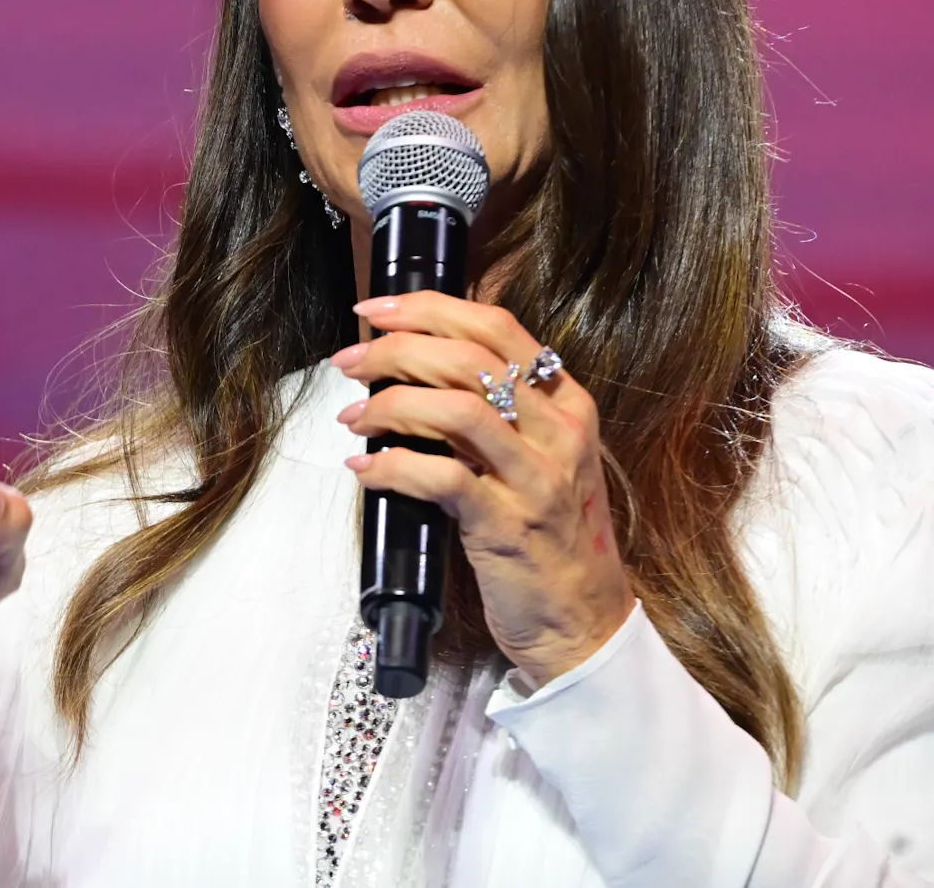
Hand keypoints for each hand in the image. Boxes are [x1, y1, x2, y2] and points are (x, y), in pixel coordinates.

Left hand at [331, 294, 633, 686]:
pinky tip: (364, 469)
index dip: (431, 308)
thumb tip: (411, 368)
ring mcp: (537, 480)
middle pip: (469, 359)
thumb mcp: (538, 458)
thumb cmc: (550, 537)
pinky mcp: (507, 527)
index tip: (377, 309)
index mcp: (568, 404)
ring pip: (455, 409)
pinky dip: (391, 468)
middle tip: (349, 362)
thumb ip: (493, 412)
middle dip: (396, 349)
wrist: (584, 624)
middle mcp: (560, 433)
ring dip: (389, 403)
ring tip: (353, 415)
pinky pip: (440, 478)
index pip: (498, 327)